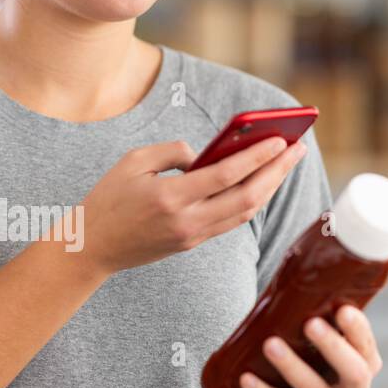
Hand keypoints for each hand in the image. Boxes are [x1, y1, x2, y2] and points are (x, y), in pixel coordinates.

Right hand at [80, 136, 307, 276]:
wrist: (90, 248)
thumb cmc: (108, 198)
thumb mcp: (133, 161)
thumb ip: (173, 151)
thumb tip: (204, 155)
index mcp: (169, 198)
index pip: (226, 176)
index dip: (257, 157)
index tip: (281, 139)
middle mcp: (186, 221)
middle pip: (246, 198)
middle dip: (276, 172)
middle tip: (296, 148)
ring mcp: (191, 236)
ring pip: (243, 213)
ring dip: (269, 188)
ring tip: (285, 163)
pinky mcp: (191, 243)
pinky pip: (230, 221)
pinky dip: (250, 200)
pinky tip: (261, 183)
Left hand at [237, 304, 381, 387]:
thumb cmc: (313, 367)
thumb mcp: (323, 350)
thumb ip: (321, 323)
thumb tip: (298, 281)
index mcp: (365, 366)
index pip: (367, 347)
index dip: (358, 329)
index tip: (343, 309)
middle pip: (353, 372)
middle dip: (333, 347)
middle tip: (311, 323)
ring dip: (292, 366)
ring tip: (270, 344)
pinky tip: (246, 378)